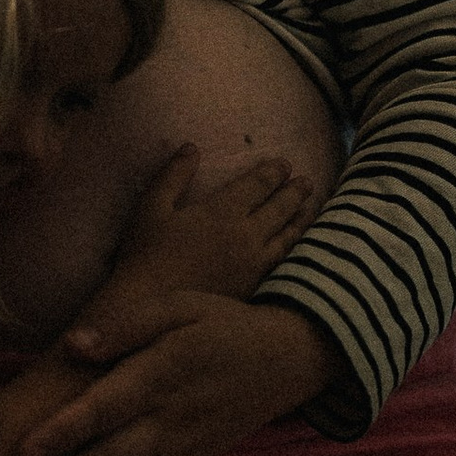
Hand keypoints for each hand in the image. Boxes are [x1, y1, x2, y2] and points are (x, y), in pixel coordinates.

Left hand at [13, 288, 338, 455]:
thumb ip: (126, 324)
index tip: (23, 451)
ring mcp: (181, 445)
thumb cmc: (222, 324)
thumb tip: (72, 345)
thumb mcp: (180, 304)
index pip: (106, 406)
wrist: (287, 360)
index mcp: (165, 372)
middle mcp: (171, 417)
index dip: (64, 430)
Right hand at [109, 145, 315, 307]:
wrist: (150, 308)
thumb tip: (192, 147)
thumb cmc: (145, 255)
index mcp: (222, 211)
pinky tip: (295, 245)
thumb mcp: (152, 206)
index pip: (258, 185)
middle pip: (280, 208)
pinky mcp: (253, 287)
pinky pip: (282, 262)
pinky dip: (294, 247)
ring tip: (310, 209)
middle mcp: (245, 235)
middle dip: (295, 191)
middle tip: (307, 182)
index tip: (285, 163)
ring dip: (300, 219)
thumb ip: (174, 175)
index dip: (273, 172)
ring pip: (287, 236)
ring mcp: (253, 264)